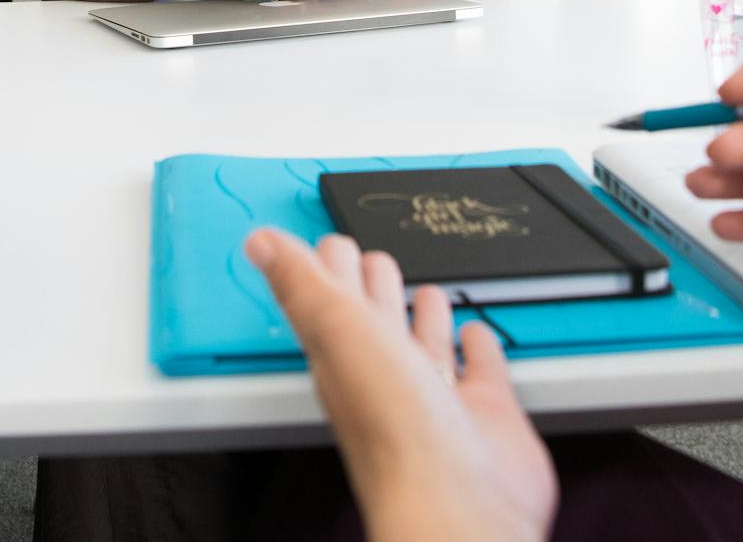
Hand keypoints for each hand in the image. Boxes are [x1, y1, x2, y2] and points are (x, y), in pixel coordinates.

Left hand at [244, 228, 554, 541]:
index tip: (326, 243)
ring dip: (425, 315)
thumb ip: (301, 283)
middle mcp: (386, 376)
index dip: (328, 267)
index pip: (331, 298)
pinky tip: (475, 335)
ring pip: (425, 343)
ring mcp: (435, 396)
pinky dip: (478, 347)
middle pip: (377, 318)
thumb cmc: (394, 428)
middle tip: (373, 258)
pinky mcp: (485, 412)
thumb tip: (258, 243)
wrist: (459, 500)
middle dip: (375, 284)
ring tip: (424, 290)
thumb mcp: (338, 330)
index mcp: (344, 355)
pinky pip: (480, 369)